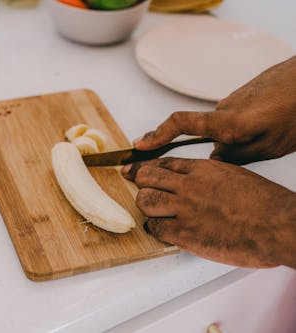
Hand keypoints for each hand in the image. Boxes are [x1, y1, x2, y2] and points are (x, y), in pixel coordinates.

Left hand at [122, 157, 295, 267]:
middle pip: (147, 177)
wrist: (278, 225)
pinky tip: (160, 229)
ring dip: (146, 205)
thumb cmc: (265, 204)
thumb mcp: (234, 177)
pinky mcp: (185, 233)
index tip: (133, 169)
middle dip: (140, 182)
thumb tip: (198, 181)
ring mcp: (185, 209)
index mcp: (203, 169)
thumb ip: (211, 177)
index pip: (164, 163)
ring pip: (145, 200)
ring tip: (152, 211)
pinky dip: (154, 228)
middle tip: (138, 188)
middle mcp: (190, 185)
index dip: (145, 166)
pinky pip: (156, 227)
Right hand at [134, 56, 295, 164]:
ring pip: (223, 126)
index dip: (158, 135)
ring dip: (237, 136)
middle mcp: (225, 108)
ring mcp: (234, 99)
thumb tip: (214, 159)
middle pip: (205, 132)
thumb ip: (237, 156)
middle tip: (238, 151)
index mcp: (228, 122)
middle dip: (221, 146)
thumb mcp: (270, 146)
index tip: (140, 145)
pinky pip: (234, 115)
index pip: (181, 125)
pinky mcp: (243, 95)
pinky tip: (266, 127)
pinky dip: (245, 125)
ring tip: (266, 137)